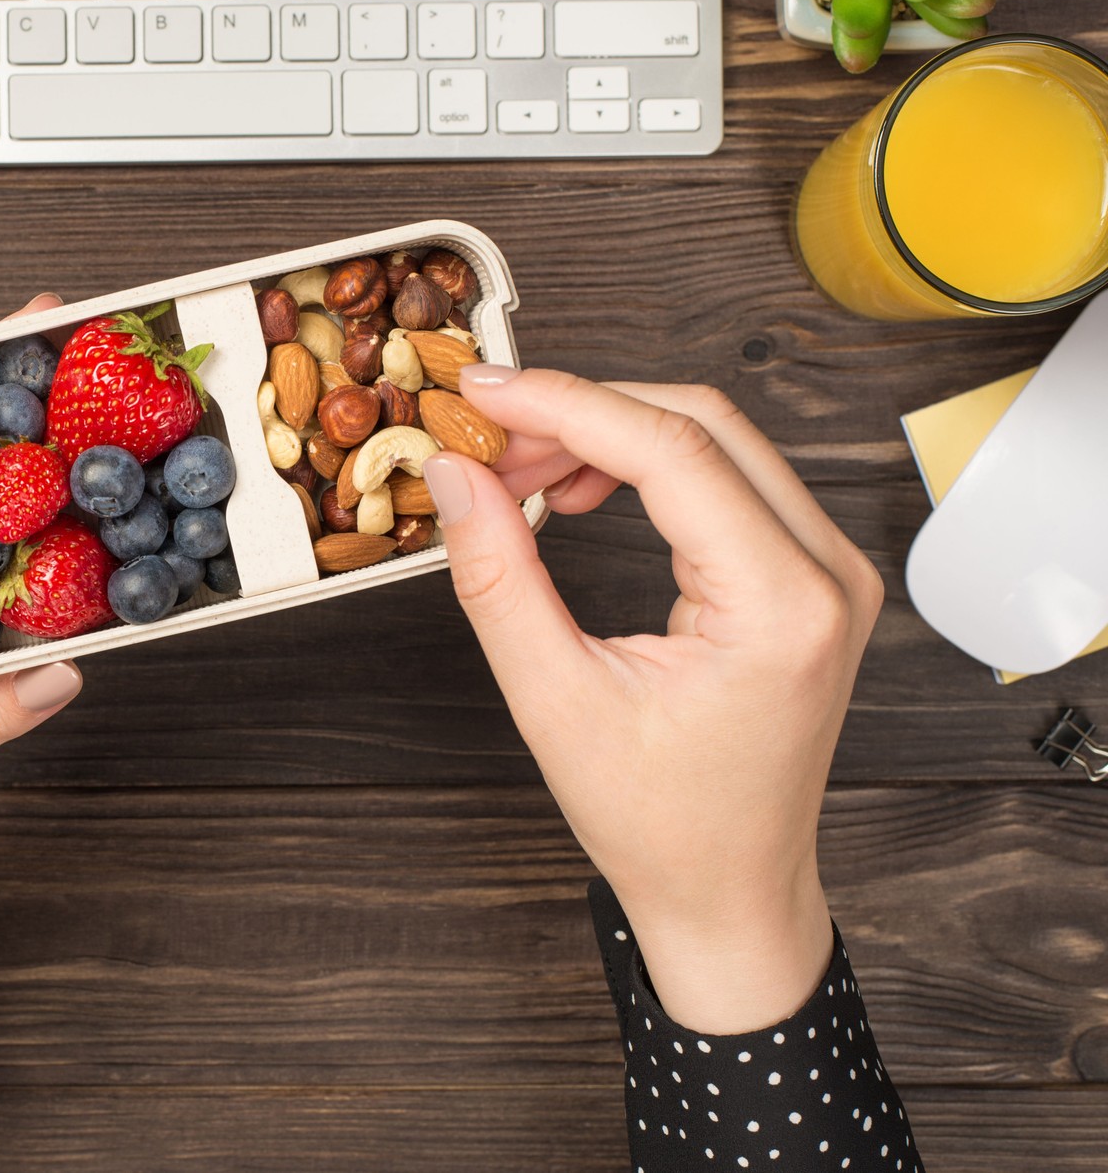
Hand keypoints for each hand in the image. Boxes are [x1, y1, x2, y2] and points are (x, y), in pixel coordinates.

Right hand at [421, 368, 881, 1032]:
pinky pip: (728, 478)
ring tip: (520, 473)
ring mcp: (829, 570)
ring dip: (610, 436)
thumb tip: (455, 476)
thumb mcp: (555, 701)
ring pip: (714, 439)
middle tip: (486, 436)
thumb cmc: (659, 822)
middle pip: (699, 422)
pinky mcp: (810, 576)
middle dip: (582, 412)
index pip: (671, 449)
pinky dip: (646, 467)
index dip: (565, 405)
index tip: (480, 392)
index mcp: (780, 606)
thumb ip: (498, 579)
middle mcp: (825, 573)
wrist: (730, 890)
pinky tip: (580, 493)